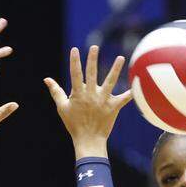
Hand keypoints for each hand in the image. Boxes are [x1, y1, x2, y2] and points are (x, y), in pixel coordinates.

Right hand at [44, 45, 133, 159]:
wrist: (88, 140)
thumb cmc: (73, 124)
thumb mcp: (62, 107)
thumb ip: (56, 91)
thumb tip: (46, 79)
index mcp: (78, 94)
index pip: (75, 74)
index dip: (74, 62)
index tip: (74, 50)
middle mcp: (91, 95)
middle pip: (92, 74)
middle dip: (92, 59)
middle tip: (94, 46)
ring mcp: (103, 100)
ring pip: (110, 82)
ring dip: (115, 69)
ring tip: (121, 57)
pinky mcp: (113, 107)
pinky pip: (124, 98)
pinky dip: (131, 93)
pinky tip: (138, 84)